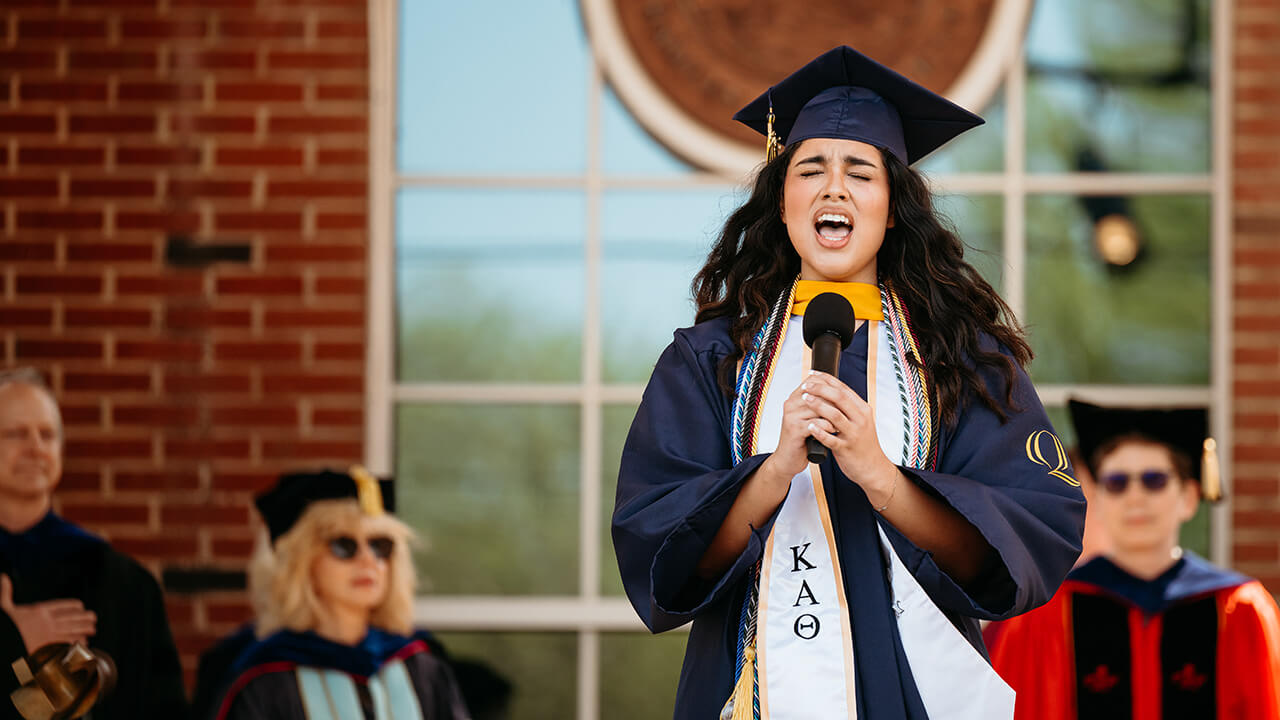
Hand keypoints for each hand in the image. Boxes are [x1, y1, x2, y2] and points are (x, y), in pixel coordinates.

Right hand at [0, 574, 95, 652]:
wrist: (3, 644)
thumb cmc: (5, 628)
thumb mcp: (4, 608)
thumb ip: (6, 593)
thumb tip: (3, 577)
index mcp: (39, 611)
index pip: (63, 605)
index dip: (74, 606)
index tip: (80, 607)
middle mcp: (48, 622)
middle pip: (74, 617)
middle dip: (85, 618)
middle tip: (93, 619)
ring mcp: (51, 636)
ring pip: (76, 630)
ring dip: (85, 630)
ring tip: (93, 630)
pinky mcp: (51, 649)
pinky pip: (70, 645)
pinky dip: (79, 644)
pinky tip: (84, 644)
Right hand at [761, 381, 839, 481]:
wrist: (788, 460)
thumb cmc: (801, 439)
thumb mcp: (809, 418)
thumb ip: (818, 405)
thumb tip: (838, 392)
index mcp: (795, 398)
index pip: (814, 381)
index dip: (831, 386)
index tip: (843, 397)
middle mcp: (791, 404)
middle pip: (818, 392)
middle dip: (835, 401)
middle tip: (847, 410)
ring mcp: (792, 416)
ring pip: (818, 407)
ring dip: (834, 414)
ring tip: (841, 422)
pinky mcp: (795, 429)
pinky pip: (816, 423)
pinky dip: (828, 427)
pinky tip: (833, 431)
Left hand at [800, 371, 898, 497]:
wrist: (873, 468)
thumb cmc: (862, 443)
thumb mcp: (859, 421)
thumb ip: (847, 407)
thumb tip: (829, 389)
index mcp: (862, 409)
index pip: (843, 389)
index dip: (827, 379)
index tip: (813, 374)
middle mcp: (860, 419)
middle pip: (839, 398)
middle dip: (821, 389)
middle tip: (806, 385)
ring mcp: (854, 434)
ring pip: (835, 416)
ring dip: (818, 405)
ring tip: (804, 399)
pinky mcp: (846, 449)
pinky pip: (831, 439)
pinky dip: (820, 431)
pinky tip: (809, 426)